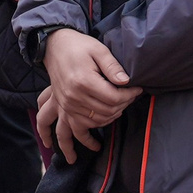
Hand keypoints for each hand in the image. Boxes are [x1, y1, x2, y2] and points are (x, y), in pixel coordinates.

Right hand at [41, 28, 139, 160]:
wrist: (54, 46)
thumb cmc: (79, 46)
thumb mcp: (98, 50)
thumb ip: (113, 66)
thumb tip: (127, 82)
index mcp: (83, 82)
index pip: (114, 98)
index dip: (130, 96)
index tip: (138, 90)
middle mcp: (73, 97)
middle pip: (105, 112)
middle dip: (122, 108)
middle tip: (130, 100)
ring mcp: (66, 106)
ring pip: (90, 125)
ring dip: (103, 126)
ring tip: (111, 127)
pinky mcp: (61, 109)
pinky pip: (69, 131)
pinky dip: (78, 140)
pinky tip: (87, 147)